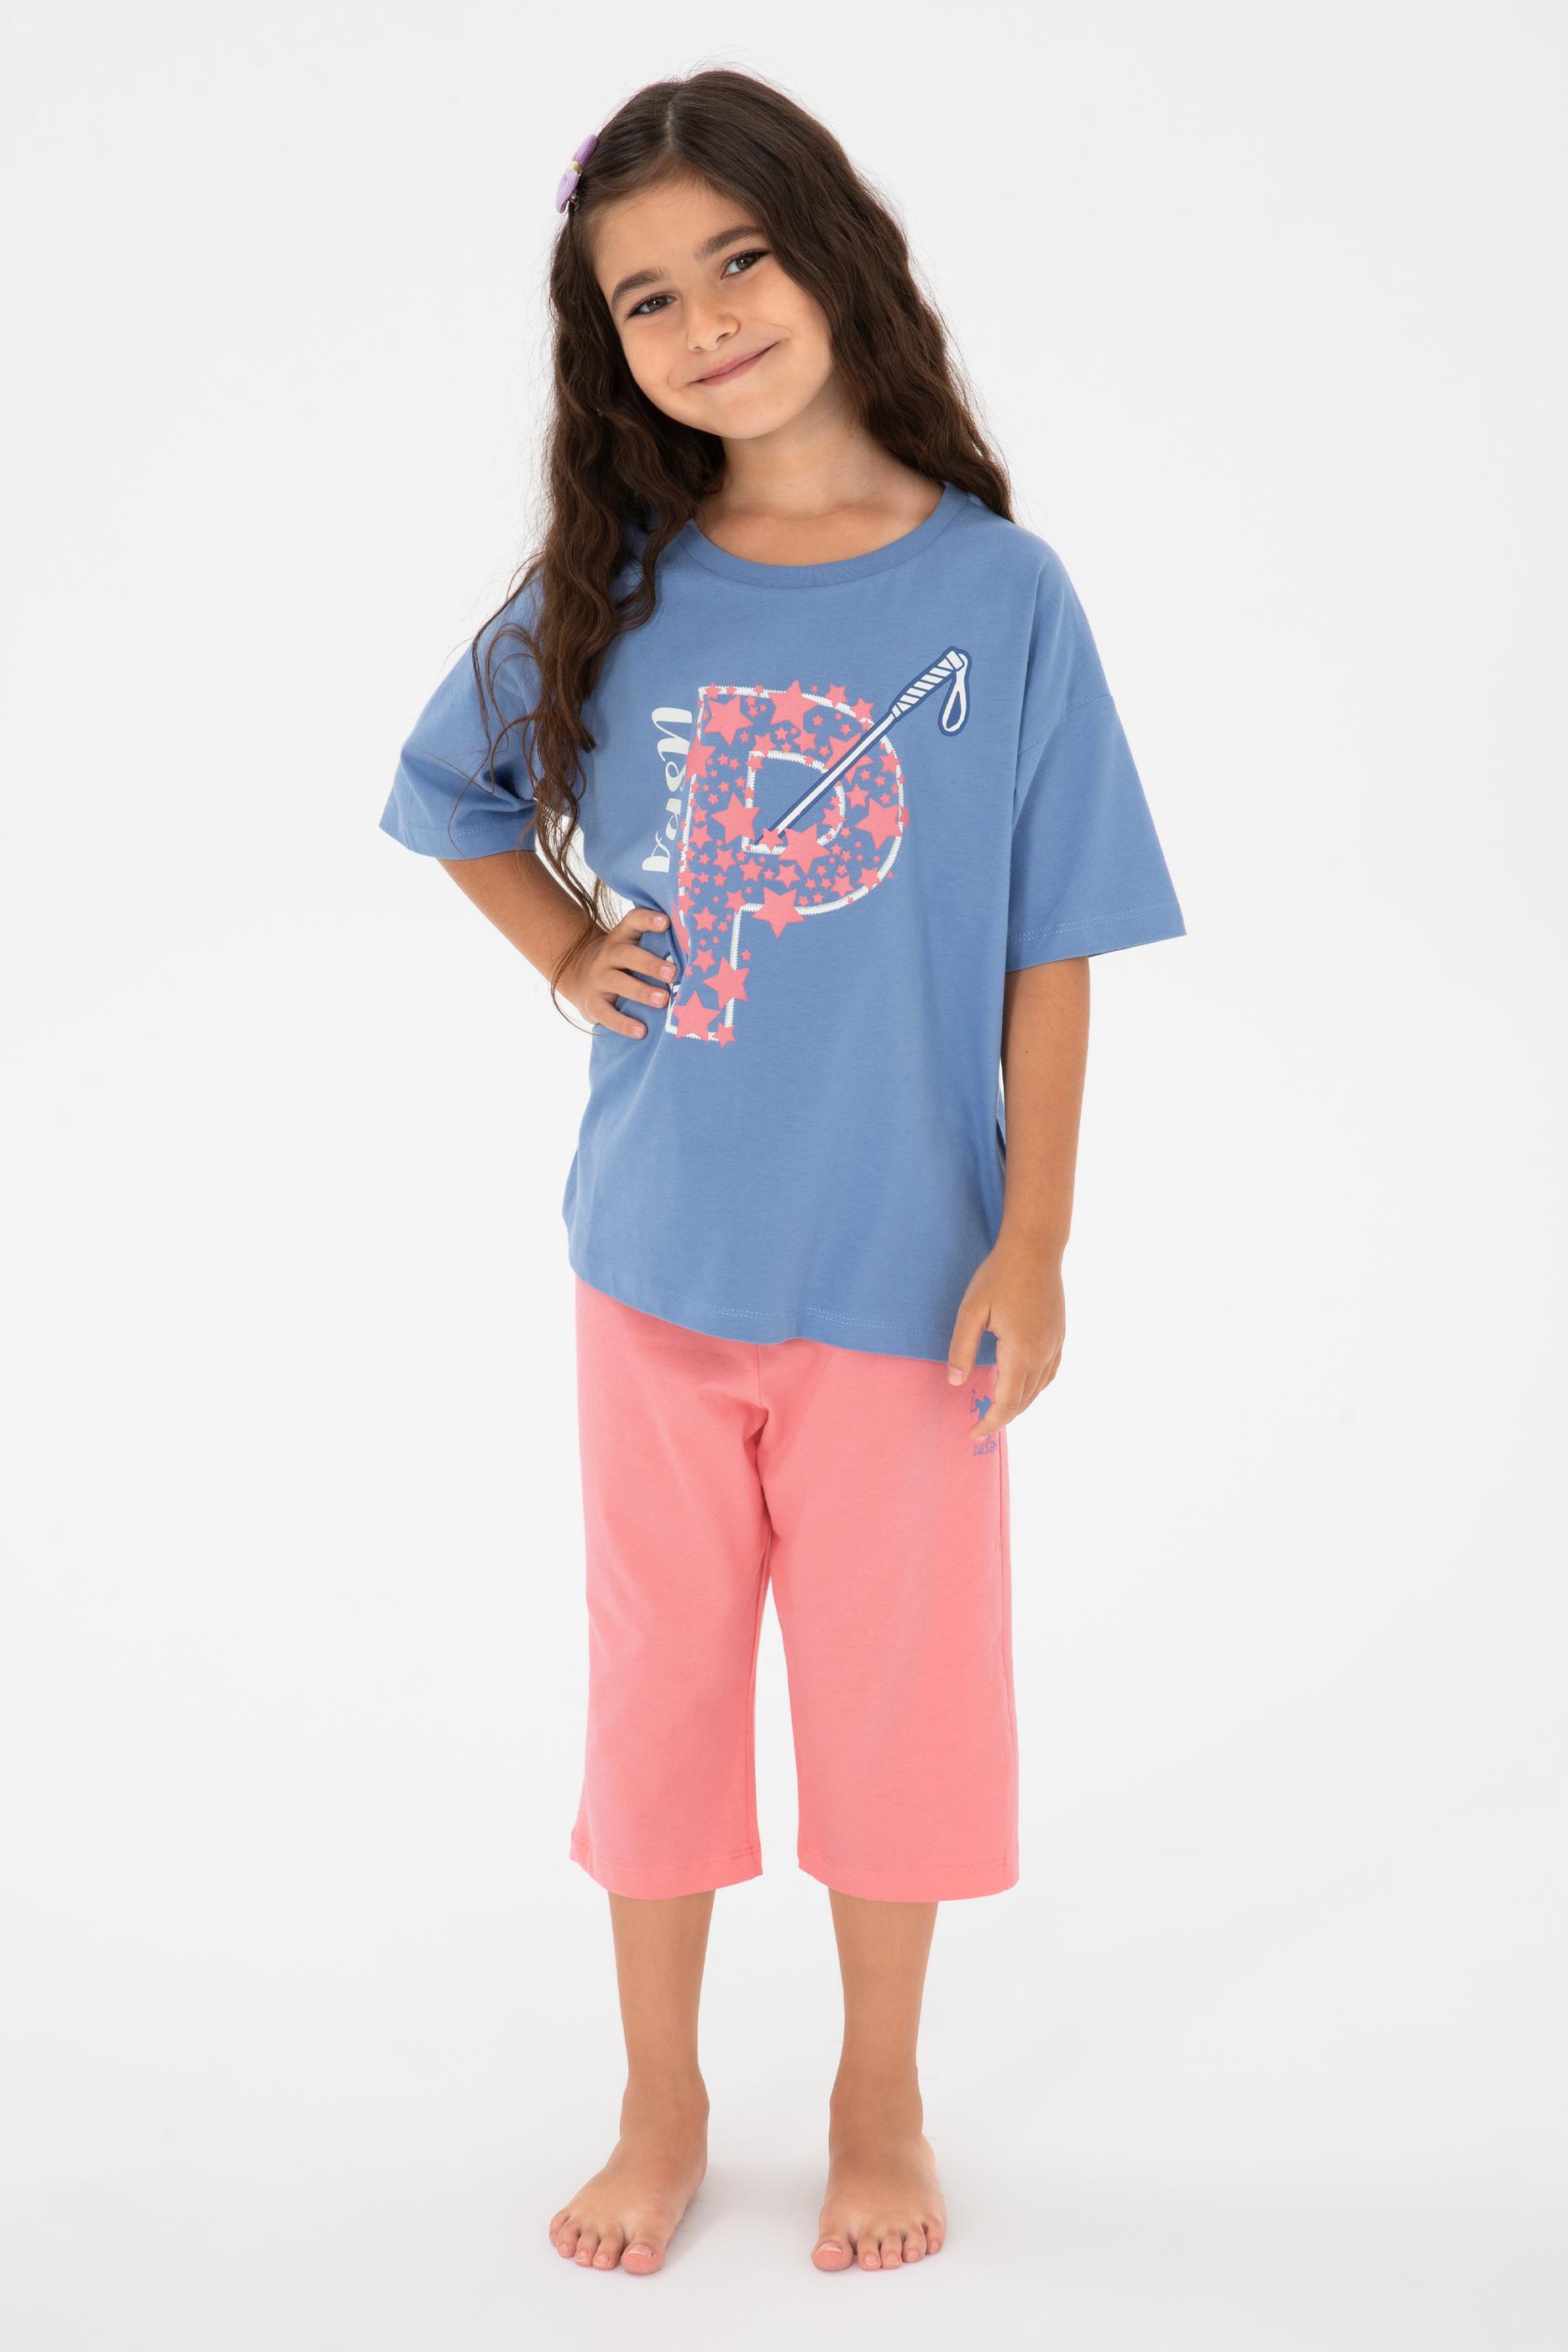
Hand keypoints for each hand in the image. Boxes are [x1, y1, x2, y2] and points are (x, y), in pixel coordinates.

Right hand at [563, 905, 677, 1037]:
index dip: (648, 919)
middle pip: (627, 955)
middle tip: (673, 973)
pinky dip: (624, 1024)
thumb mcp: (632, 947)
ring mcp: (598, 979)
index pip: (633, 921)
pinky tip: (641, 1031)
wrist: (579, 976)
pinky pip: (607, 1014)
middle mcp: (608, 955)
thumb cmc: (623, 963)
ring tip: (663, 1000)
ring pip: (618, 983)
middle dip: (650, 964)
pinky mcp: (592, 1003)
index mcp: (622, 937)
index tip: (666, 922)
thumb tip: (701, 955)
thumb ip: (657, 946)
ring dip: (642, 992)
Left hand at [945, 1238, 1065, 1434]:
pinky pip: (1049, 1372)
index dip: (991, 1422)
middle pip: (1025, 1400)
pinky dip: (1034, 1387)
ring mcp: (1055, 1344)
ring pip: (1039, 1388)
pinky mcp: (1059, 1334)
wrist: (1035, 1247)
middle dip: (1002, 1417)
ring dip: (1019, 1404)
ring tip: (997, 1410)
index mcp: (1022, 1351)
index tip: (973, 1433)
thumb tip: (956, 1382)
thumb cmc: (999, 1275)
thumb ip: (962, 1348)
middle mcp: (1044, 1353)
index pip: (1008, 1402)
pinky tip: (1022, 1385)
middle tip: (979, 1426)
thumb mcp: (971, 1311)